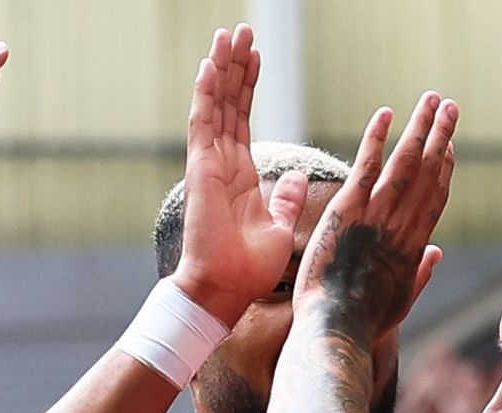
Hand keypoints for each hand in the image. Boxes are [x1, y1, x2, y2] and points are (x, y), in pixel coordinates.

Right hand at [169, 25, 286, 318]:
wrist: (223, 291)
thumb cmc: (248, 270)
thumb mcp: (280, 228)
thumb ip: (287, 198)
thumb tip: (301, 177)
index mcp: (241, 173)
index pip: (243, 118)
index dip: (249, 85)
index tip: (256, 55)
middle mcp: (222, 162)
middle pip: (229, 103)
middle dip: (236, 66)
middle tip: (242, 30)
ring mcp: (209, 163)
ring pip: (215, 104)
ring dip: (222, 69)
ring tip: (229, 35)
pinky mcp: (201, 169)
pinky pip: (203, 123)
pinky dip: (207, 93)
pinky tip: (211, 65)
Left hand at [297, 93, 455, 342]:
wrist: (337, 328)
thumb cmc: (363, 323)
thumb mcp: (401, 301)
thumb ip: (421, 274)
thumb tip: (437, 254)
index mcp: (414, 246)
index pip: (435, 198)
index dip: (444, 168)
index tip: (449, 146)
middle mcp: (403, 224)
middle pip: (429, 171)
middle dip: (442, 136)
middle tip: (451, 107)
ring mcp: (378, 214)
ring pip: (407, 161)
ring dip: (421, 127)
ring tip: (431, 99)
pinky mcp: (350, 209)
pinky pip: (368, 164)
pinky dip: (377, 137)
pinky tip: (386, 113)